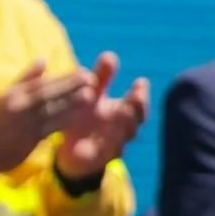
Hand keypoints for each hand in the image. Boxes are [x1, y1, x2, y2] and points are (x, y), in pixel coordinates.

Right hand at [0, 62, 97, 172]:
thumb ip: (27, 78)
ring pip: (51, 110)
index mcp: (16, 93)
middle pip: (48, 93)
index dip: (64, 77)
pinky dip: (64, 121)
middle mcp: (20, 105)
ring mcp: (26, 122)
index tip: (83, 72)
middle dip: (71, 85)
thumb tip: (44, 59)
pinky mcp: (30, 139)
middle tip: (91, 78)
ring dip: (72, 103)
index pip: (42, 82)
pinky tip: (78, 116)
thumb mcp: (7, 95)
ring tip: (90, 96)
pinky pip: (50, 128)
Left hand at [54, 54, 149, 176]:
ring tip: (122, 114)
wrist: (73, 155)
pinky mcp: (97, 160)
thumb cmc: (87, 118)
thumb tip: (111, 55)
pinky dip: (101, 148)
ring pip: (122, 137)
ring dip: (123, 127)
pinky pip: (101, 154)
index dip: (141, 94)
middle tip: (137, 96)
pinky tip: (99, 140)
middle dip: (137, 109)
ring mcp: (111, 145)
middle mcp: (121, 129)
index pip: (137, 104)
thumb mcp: (93, 95)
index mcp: (122, 112)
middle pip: (135, 121)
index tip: (141, 82)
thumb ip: (102, 77)